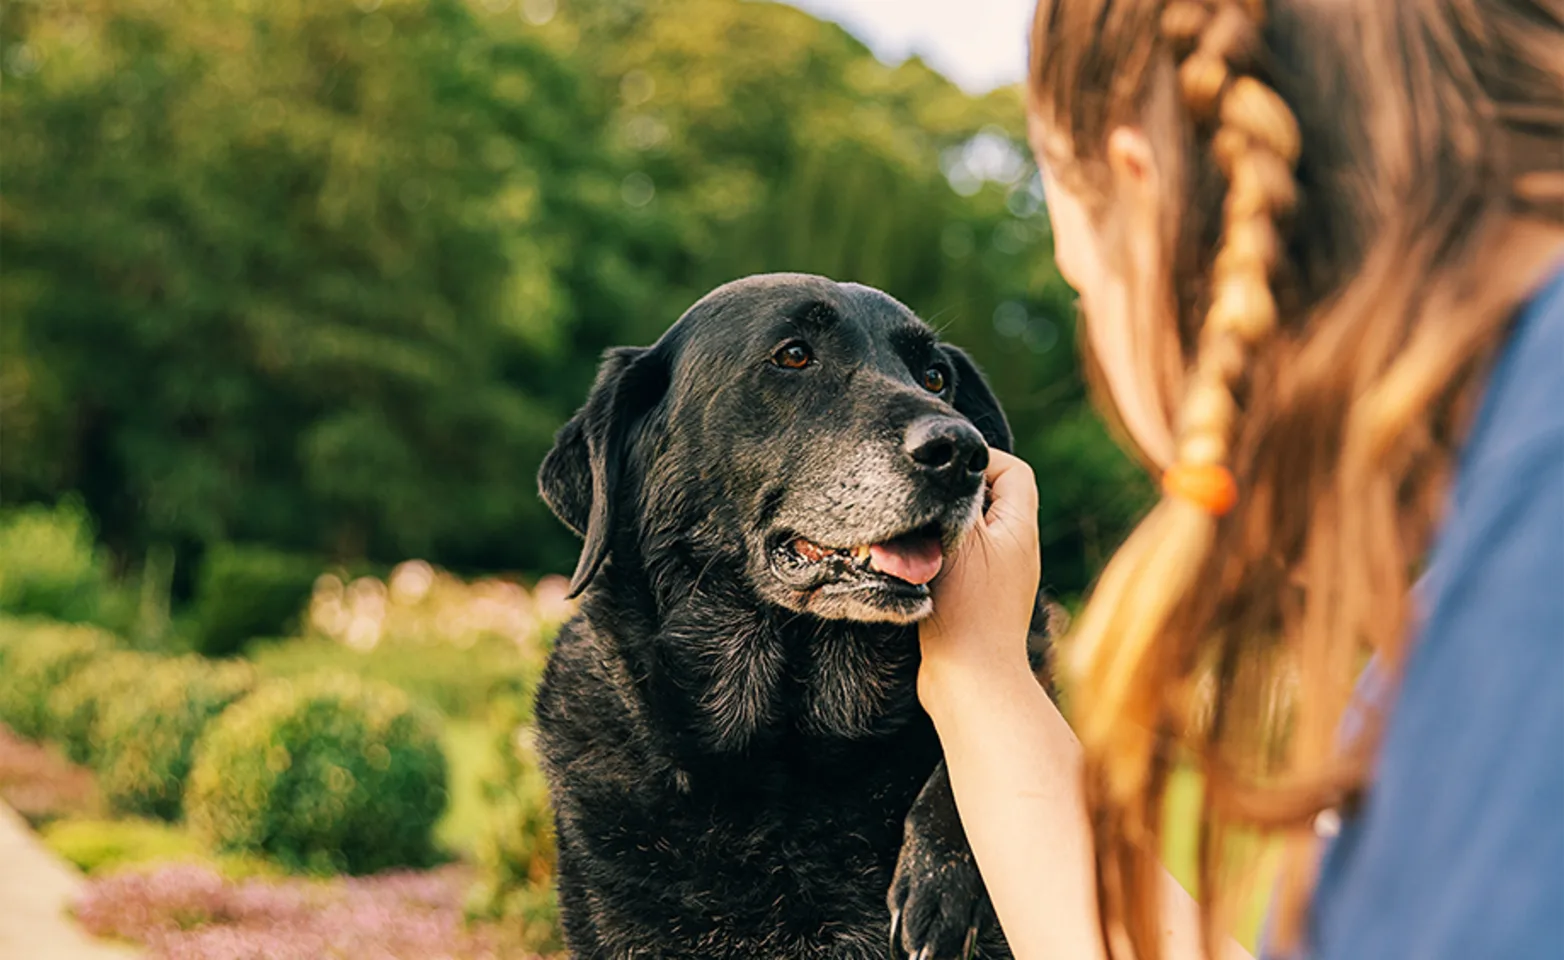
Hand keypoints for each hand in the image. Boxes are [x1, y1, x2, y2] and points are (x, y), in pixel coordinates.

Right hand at [920, 449, 1040, 708]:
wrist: (971, 681)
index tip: (944, 471)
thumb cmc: (967, 608)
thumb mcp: (961, 538)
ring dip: (942, 527)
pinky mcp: (980, 601)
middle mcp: (1017, 549)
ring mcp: (1000, 577)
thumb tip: (951, 467)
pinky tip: (914, 566)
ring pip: (971, 531)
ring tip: (915, 535)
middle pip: (991, 499)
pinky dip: (939, 556)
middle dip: (955, 494)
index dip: (981, 460)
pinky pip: (962, 561)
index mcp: (1020, 527)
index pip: (1013, 470)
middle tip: (924, 500)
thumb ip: (958, 497)